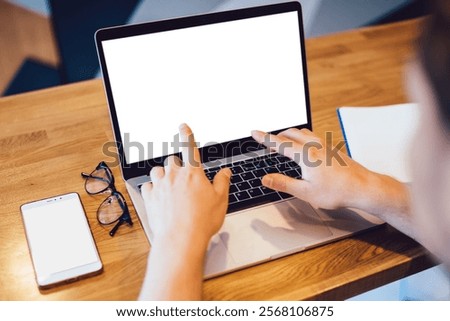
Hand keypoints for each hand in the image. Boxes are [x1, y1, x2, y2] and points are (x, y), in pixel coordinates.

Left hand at [141, 123, 230, 249]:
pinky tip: (159, 197)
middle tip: (183, 179)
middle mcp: (174, 176)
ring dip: (163, 175)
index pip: (189, 148)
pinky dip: (152, 189)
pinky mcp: (149, 198)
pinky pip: (147, 186)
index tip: (183, 126)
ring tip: (170, 187)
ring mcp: (160, 186)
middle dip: (176, 166)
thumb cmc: (202, 221)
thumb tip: (225, 172)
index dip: (186, 134)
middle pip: (171, 160)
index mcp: (193, 173)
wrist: (181, 239)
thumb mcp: (221, 200)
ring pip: (157, 171)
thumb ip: (222, 182)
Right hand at [251, 128, 379, 209]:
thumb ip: (283, 183)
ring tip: (283, 141)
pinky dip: (301, 136)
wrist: (363, 188)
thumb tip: (266, 178)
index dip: (265, 138)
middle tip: (266, 141)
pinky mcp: (332, 147)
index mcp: (306, 155)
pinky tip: (304, 145)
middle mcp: (315, 146)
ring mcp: (325, 145)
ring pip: (302, 132)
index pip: (280, 143)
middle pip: (290, 133)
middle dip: (276, 136)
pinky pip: (312, 135)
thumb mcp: (305, 192)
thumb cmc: (337, 191)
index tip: (254, 132)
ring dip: (289, 134)